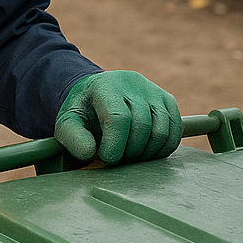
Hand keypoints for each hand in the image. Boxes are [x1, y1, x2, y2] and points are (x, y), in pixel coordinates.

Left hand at [55, 71, 181, 164]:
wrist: (97, 95)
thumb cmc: (83, 112)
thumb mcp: (68, 123)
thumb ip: (73, 138)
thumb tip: (89, 153)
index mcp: (105, 87)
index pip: (118, 118)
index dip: (115, 145)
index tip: (108, 159)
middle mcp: (132, 83)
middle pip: (142, 126)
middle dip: (130, 152)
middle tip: (118, 159)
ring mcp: (152, 90)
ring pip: (162, 130)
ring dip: (147, 153)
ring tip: (130, 156)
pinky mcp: (167, 99)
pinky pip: (175, 129)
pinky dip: (163, 148)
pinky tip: (146, 152)